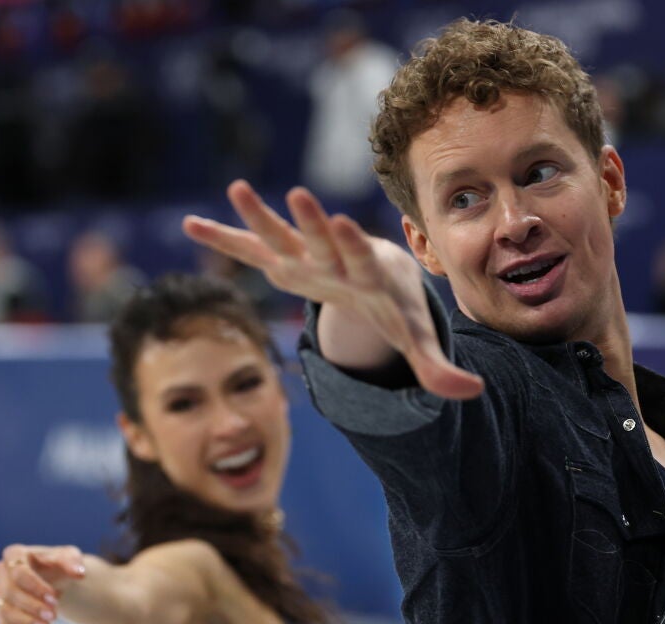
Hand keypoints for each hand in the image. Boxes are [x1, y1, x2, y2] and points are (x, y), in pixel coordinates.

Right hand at [0, 544, 86, 623]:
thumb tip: (79, 572)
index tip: (54, 598)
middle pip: (9, 591)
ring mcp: (0, 592)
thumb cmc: (59, 565)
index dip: (35, 587)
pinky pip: (4, 623)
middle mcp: (2, 572)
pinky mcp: (2, 610)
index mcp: (15, 554)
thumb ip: (73, 562)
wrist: (56, 579)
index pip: (18, 572)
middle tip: (53, 616)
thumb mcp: (69, 557)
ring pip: (4, 610)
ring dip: (25, 621)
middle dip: (31, 606)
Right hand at [183, 180, 482, 399]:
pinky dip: (223, 238)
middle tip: (298, 193)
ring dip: (260, 216)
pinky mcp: (285, 261)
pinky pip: (251, 249)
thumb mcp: (415, 337)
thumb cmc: (398, 305)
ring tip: (235, 188)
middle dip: (312, 220)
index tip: (343, 222)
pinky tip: (191, 224)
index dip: (350, 242)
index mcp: (368, 274)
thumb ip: (437, 368)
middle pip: (323, 239)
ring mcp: (307, 257)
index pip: (360, 257)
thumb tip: (474, 393)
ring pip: (283, 236)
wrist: (382, 272)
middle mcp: (336, 259)